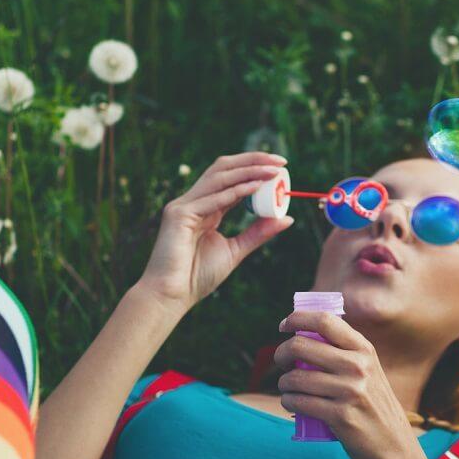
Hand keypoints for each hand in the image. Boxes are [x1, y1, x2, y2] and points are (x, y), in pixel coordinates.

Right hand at [139, 152, 294, 309]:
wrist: (170, 296)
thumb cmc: (197, 277)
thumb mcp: (235, 251)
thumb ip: (258, 233)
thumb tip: (287, 219)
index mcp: (204, 209)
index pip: (230, 179)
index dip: (254, 169)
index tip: (280, 167)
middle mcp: (193, 202)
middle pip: (223, 170)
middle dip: (252, 161)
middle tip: (280, 162)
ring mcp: (183, 206)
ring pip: (219, 178)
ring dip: (248, 171)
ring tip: (273, 170)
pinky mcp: (179, 215)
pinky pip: (211, 199)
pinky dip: (235, 191)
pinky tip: (255, 187)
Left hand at [275, 310, 418, 458]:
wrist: (393, 445)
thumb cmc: (373, 406)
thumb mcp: (369, 371)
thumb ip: (346, 353)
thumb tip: (303, 335)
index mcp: (364, 350)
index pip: (324, 320)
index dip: (298, 319)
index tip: (285, 326)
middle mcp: (358, 366)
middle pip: (301, 346)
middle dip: (282, 353)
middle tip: (282, 361)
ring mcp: (349, 391)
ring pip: (295, 377)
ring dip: (283, 383)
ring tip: (287, 387)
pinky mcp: (340, 416)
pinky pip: (298, 401)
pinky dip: (287, 401)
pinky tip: (290, 402)